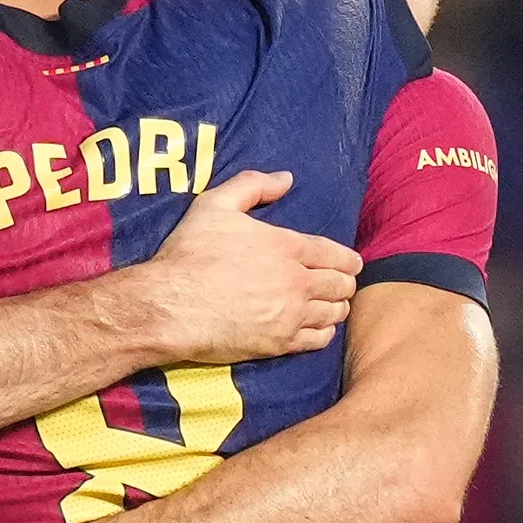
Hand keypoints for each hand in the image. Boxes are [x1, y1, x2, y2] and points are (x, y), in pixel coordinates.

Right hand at [135, 170, 358, 363]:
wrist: (169, 306)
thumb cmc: (189, 253)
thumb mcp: (215, 204)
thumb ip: (253, 185)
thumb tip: (285, 179)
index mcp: (286, 246)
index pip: (334, 254)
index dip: (348, 259)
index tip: (353, 263)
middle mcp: (296, 281)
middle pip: (341, 284)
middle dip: (345, 282)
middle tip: (341, 283)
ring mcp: (290, 315)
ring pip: (334, 313)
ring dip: (338, 307)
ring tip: (332, 305)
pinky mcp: (279, 343)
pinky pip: (319, 340)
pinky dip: (325, 332)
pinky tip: (318, 328)